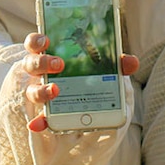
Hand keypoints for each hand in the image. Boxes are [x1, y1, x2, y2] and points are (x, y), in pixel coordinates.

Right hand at [22, 32, 138, 131]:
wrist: (82, 106)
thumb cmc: (87, 77)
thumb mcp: (101, 69)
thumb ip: (115, 64)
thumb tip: (132, 63)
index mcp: (51, 55)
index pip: (36, 43)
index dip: (37, 40)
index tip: (46, 40)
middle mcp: (41, 73)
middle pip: (32, 63)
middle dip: (43, 62)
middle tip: (60, 64)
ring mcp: (39, 92)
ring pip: (32, 89)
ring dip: (41, 90)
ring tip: (55, 90)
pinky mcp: (43, 114)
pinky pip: (38, 118)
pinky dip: (38, 121)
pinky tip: (39, 124)